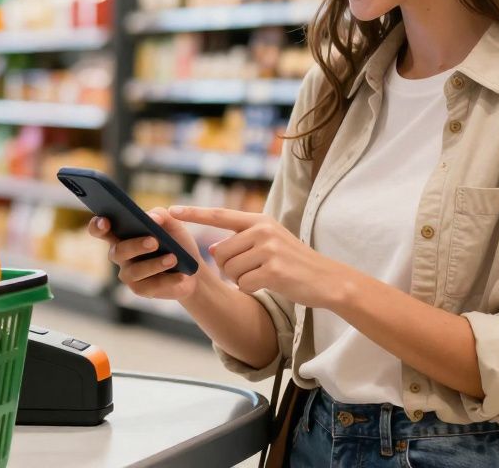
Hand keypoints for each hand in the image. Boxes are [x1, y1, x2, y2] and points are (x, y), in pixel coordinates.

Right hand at [86, 207, 202, 300]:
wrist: (192, 269)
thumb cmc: (176, 242)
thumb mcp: (172, 223)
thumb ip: (161, 214)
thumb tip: (152, 218)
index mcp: (121, 234)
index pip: (100, 230)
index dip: (98, 225)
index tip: (105, 221)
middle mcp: (120, 254)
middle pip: (118, 251)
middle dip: (135, 246)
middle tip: (154, 241)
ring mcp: (128, 273)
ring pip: (135, 270)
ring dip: (155, 264)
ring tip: (173, 258)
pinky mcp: (140, 289)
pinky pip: (150, 285)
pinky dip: (167, 279)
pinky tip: (181, 275)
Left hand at [168, 205, 346, 309]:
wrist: (327, 279)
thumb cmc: (295, 262)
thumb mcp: (270, 242)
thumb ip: (242, 241)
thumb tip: (213, 248)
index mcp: (259, 220)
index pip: (219, 214)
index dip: (193, 213)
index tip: (171, 210)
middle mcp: (262, 230)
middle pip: (220, 252)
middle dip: (230, 267)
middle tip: (254, 269)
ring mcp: (268, 249)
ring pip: (230, 270)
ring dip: (242, 278)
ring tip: (264, 274)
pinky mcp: (272, 270)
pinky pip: (243, 284)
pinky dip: (252, 288)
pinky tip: (270, 283)